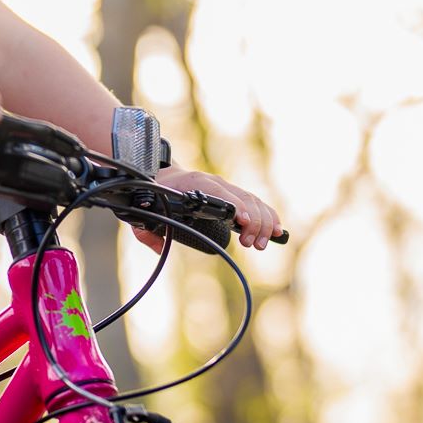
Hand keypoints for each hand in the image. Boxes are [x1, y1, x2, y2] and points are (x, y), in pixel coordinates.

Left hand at [138, 166, 281, 253]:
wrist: (161, 175)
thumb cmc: (156, 193)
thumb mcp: (146, 211)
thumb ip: (147, 232)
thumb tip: (158, 248)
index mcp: (195, 183)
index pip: (220, 193)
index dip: (234, 206)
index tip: (241, 222)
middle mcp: (214, 182)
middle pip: (243, 198)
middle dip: (253, 222)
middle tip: (252, 244)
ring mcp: (226, 186)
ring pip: (253, 200)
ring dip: (264, 222)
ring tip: (262, 244)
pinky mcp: (232, 193)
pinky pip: (255, 202)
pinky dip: (268, 215)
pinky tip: (277, 230)